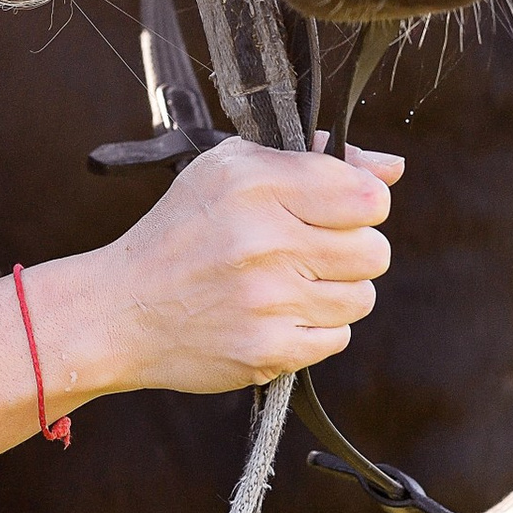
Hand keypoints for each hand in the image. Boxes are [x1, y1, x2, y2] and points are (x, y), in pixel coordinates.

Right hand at [67, 141, 401, 399]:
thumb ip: (314, 161)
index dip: (363, 203)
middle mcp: (264, 240)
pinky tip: (277, 314)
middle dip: (351, 250)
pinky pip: (336, 338)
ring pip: (361, 297)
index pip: (368, 196)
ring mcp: (267, 300)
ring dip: (335, 291)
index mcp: (255, 184)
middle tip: (311, 251)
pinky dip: (315, 328)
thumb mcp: (230, 171)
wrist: (121, 311)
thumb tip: (392, 167)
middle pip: (374, 251)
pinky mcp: (268, 351)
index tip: (337, 210)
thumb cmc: (180, 232)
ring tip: (291, 283)